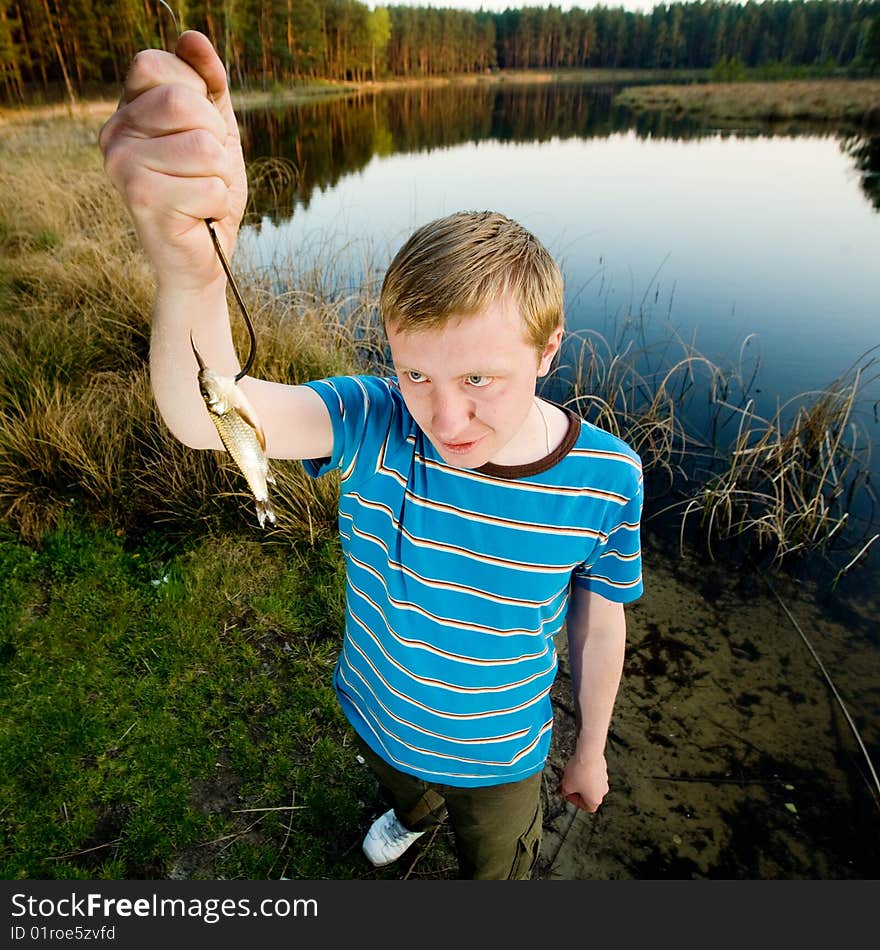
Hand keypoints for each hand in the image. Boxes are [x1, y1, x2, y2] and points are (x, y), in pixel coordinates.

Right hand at [99, 31, 247, 291]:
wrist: (206, 257)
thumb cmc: (207, 192)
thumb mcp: (216, 129)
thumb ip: (208, 83)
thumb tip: (192, 37)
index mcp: (128, 111)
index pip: (158, 65)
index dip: (197, 94)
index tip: (199, 130)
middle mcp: (114, 134)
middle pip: (183, 102)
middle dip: (215, 138)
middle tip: (205, 168)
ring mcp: (122, 166)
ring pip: (204, 147)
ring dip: (220, 175)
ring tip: (202, 194)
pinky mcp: (141, 200)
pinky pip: (210, 185)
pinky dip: (217, 204)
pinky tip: (199, 216)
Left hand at [558, 753, 609, 812]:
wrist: (588, 754)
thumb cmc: (579, 772)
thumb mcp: (566, 785)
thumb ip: (564, 792)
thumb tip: (562, 792)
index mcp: (595, 800)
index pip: (586, 807)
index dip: (575, 802)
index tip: (568, 794)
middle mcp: (602, 791)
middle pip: (588, 795)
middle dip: (577, 789)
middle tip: (568, 783)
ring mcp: (604, 779)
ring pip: (591, 783)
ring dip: (581, 780)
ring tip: (572, 773)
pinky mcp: (603, 768)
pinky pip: (593, 774)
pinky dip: (585, 772)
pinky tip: (577, 766)